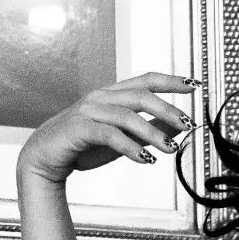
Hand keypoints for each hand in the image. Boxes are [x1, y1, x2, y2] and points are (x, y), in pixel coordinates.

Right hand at [17, 72, 199, 184]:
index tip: (195, 85)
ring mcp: (88, 111)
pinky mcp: (79, 129)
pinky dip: (131, 147)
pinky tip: (146, 159)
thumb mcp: (122, 139)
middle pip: (141, 96)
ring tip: (172, 150)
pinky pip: (110, 135)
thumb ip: (147, 131)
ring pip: (128, 116)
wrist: (43, 159)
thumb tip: (178, 128)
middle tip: (189, 124)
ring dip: (153, 133)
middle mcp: (100, 97)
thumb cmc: (82, 147)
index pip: (146, 80)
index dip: (171, 80)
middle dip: (168, 110)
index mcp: (111, 94)